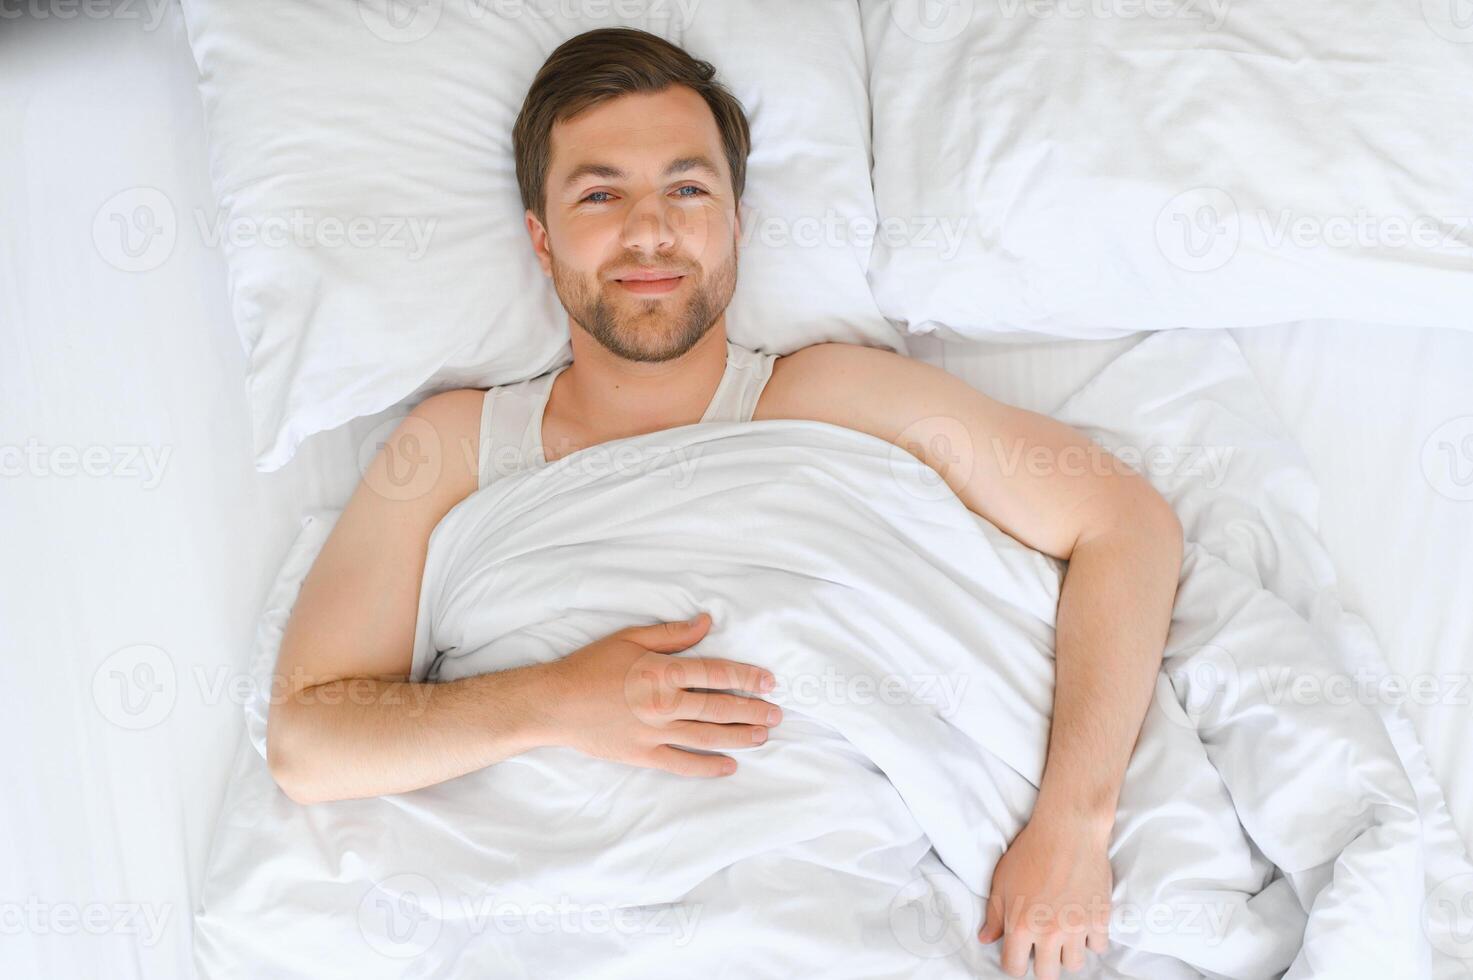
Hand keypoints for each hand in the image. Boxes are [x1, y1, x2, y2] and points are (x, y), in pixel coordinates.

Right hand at [537, 612, 781, 777]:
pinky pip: (682, 763)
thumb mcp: (630, 638)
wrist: (554, 702)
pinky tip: (729, 766)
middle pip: (719, 707)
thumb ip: (673, 634)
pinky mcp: (642, 754)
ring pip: (707, 736)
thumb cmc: (590, 666)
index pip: (716, 673)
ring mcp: (654, 732)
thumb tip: (708, 622)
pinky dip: (708, 766)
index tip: (769, 681)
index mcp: (662, 671)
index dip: (747, 677)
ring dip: (739, 736)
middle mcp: (663, 703)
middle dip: (752, 710)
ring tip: (763, 736)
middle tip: (777, 714)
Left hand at [978, 815, 1111, 977]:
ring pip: (1074, 965)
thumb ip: (994, 915)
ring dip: (1067, 953)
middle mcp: (1049, 932)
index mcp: (1021, 925)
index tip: (1018, 953)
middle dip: (1041, 962)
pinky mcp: (1100, 918)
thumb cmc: (1030, 852)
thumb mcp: (1002, 882)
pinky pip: (1098, 947)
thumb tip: (986, 939)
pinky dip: (1091, 939)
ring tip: (1063, 935)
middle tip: (1041, 945)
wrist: (1068, 831)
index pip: (1014, 968)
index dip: (1013, 962)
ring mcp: (1077, 927)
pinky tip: (1083, 924)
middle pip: (1047, 974)